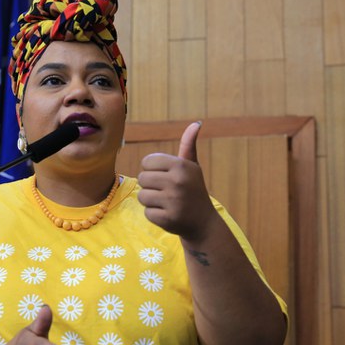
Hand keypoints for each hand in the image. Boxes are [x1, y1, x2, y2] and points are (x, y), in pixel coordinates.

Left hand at [137, 121, 216, 240]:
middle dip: (150, 186)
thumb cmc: (193, 189)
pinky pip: (147, 213)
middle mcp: (178, 181)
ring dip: (151, 201)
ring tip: (167, 202)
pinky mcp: (168, 219)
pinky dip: (155, 215)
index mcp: (181, 165)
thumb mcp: (192, 166)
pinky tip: (168, 214)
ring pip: (142, 196)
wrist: (203, 222)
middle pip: (142, 178)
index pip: (147, 162)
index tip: (165, 176)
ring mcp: (173, 201)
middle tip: (166, 191)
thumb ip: (188, 145)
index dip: (152, 170)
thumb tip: (196, 123)